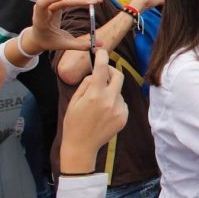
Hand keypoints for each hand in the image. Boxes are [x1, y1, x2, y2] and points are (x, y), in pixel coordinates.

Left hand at [21, 0, 102, 54]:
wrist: (39, 36)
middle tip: (96, 1)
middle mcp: (45, 8)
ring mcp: (52, 2)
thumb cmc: (49, 41)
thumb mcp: (64, 45)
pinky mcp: (58, 1)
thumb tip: (101, 44)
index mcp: (41, 19)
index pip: (42, 5)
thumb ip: (81, 45)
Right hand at [59, 49, 126, 172]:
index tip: (101, 51)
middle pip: (118, 76)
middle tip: (104, 74)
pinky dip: (115, 103)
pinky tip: (104, 114)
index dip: (102, 56)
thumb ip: (86, 84)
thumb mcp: (74, 101)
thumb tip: (95, 74)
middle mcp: (110, 100)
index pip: (102, 69)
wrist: (82, 147)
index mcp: (94, 95)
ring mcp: (119, 109)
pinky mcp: (124, 117)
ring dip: (111, 91)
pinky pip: (121, 103)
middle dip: (112, 71)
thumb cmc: (74, 123)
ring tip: (98, 105)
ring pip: (118, 91)